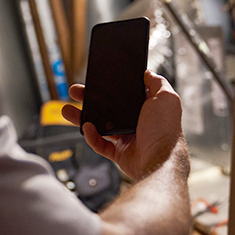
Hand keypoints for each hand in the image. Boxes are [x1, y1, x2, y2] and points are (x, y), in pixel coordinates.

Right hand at [62, 70, 185, 180]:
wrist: (159, 161)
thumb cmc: (165, 130)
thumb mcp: (166, 98)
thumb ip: (157, 82)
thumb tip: (147, 72)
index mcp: (147, 107)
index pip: (125, 94)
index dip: (111, 87)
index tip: (98, 79)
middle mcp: (137, 121)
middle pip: (109, 107)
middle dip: (90, 99)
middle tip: (76, 91)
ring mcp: (127, 138)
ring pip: (100, 125)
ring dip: (83, 117)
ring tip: (68, 110)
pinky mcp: (119, 154)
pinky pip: (100, 144)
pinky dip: (91, 137)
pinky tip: (87, 128)